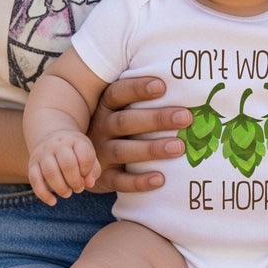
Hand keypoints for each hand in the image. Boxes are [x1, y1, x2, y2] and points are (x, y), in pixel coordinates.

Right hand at [28, 130, 100, 205]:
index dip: (87, 171)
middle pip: (67, 164)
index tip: (86, 176)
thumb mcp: (87, 155)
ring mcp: (43, 153)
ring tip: (68, 193)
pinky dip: (43, 194)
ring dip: (61, 188)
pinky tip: (53, 201)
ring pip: (50, 172)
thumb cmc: (75, 152)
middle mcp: (58, 144)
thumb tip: (89, 183)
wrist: (52, 138)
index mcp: (75, 140)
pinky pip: (35, 180)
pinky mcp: (32, 164)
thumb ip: (93, 170)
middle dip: (75, 181)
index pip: (85, 156)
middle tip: (78, 188)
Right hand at [86, 76, 190, 192]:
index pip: (119, 93)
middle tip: (185, 117)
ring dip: (152, 149)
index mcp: (105, 106)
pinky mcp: (102, 178)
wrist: (83, 158)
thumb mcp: (120, 108)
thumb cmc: (117, 125)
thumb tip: (183, 86)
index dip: (138, 88)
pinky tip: (160, 179)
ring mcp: (99, 154)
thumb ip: (142, 98)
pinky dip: (139, 181)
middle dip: (157, 119)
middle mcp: (100, 128)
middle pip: (126, 122)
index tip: (162, 86)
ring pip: (123, 151)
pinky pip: (120, 181)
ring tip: (179, 147)